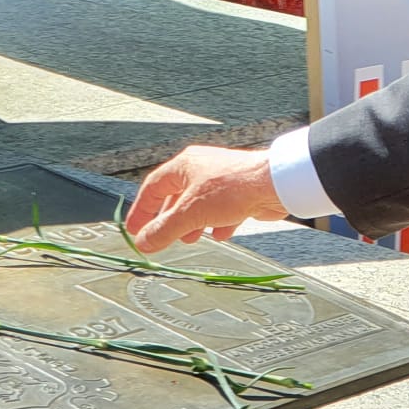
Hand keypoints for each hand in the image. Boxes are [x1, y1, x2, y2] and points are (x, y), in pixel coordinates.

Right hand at [124, 145, 289, 251]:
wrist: (274, 184)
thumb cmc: (233, 186)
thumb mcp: (190, 213)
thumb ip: (164, 229)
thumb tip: (143, 241)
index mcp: (184, 166)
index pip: (153, 187)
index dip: (141, 209)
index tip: (134, 228)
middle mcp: (201, 169)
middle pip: (175, 196)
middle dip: (167, 219)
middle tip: (159, 237)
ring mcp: (221, 180)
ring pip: (199, 204)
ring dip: (191, 224)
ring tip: (188, 239)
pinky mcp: (240, 192)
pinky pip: (221, 209)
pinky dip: (216, 223)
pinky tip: (218, 234)